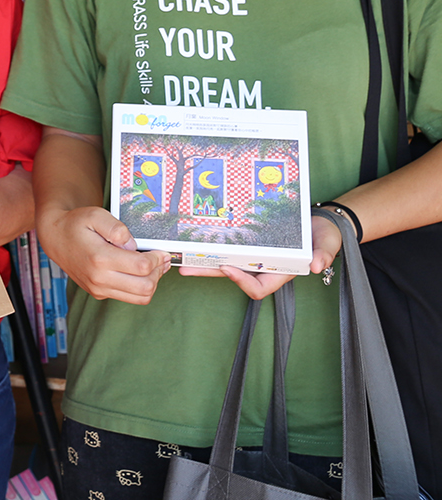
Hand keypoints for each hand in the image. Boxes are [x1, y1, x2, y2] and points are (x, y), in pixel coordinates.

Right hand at [40, 206, 169, 304]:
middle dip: (158, 272)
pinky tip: (138, 271)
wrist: (55, 238)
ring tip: (154, 267)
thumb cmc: (76, 224)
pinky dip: (140, 287)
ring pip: (140, 298)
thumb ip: (116, 228)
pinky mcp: (99, 293)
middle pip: (145, 287)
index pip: (142, 267)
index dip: (157, 259)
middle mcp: (99, 278)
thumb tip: (132, 245)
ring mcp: (98, 289)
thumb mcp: (95, 214)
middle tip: (161, 259)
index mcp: (99, 258)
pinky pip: (129, 297)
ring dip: (153, 283)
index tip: (160, 250)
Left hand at [192, 215, 341, 299]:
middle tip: (185, 268)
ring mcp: (254, 255)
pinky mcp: (249, 243)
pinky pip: (229, 247)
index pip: (258, 287)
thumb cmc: (324, 235)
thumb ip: (323, 254)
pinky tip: (197, 239)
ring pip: (226, 261)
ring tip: (182, 256)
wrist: (319, 221)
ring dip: (205, 260)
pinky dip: (214, 246)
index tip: (227, 267)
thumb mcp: (328, 243)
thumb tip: (317, 265)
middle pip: (233, 275)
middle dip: (209, 272)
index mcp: (281, 272)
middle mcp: (263, 267)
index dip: (241, 281)